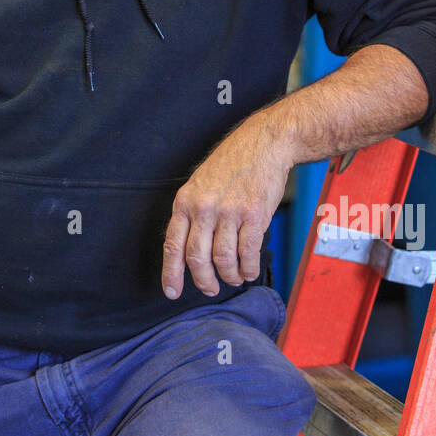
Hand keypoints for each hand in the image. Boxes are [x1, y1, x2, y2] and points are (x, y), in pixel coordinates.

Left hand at [162, 115, 292, 298]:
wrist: (263, 143)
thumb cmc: (232, 164)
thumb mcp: (200, 183)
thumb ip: (193, 213)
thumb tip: (189, 249)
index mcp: (185, 201)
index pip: (172, 245)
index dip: (171, 273)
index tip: (172, 292)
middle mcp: (204, 208)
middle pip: (197, 258)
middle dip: (204, 281)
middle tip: (210, 289)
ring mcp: (229, 212)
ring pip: (223, 259)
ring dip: (229, 276)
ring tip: (234, 278)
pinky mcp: (254, 215)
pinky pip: (247, 253)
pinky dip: (249, 268)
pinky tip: (250, 270)